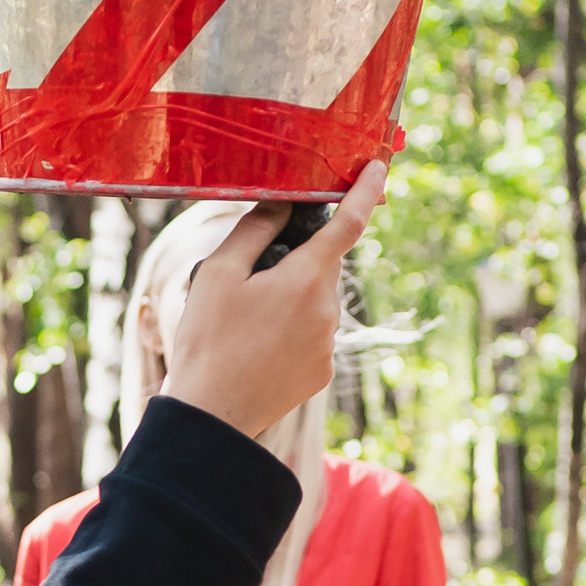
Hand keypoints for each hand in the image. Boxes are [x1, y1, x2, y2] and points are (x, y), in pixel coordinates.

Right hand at [160, 161, 385, 440]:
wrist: (211, 418)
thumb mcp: (217, 274)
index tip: (378, 167)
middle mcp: (327, 311)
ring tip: (244, 326)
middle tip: (248, 281)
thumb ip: (254, 230)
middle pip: (321, 265)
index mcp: (304, 279)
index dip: (366, 191)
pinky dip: (290, 331)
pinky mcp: (323, 372)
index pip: (348, 223)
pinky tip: (256, 349)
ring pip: (316, 301)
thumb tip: (283, 204)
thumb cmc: (207, 342)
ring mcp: (328, 345)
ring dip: (290, 298)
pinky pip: (313, 335)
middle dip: (296, 260)